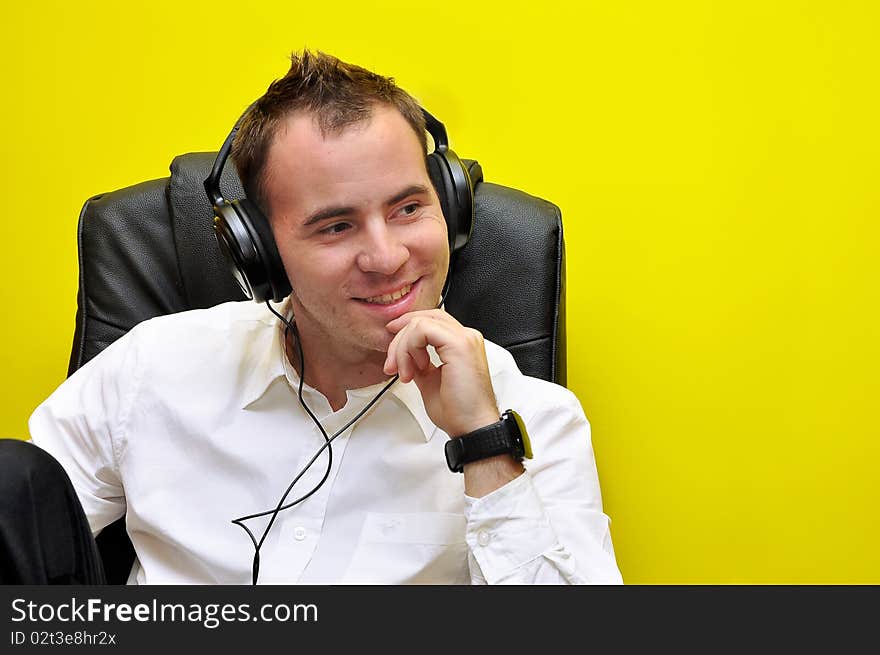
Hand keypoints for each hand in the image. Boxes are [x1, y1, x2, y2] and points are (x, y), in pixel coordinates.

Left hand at [384, 310, 499, 436]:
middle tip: (392, 365)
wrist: (471, 428)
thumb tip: (405, 356)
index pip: (431, 321)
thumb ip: (420, 363)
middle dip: (399, 338)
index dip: (407, 329)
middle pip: (424, 317)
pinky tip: (414, 368)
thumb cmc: (458, 411)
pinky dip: (409, 348)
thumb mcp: (430, 380)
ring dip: (402, 348)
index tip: (392, 348)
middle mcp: (466, 337)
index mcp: (462, 343)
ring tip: (405, 373)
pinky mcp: (459, 344)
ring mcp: (465, 338)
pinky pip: (422, 330)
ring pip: (420, 323)